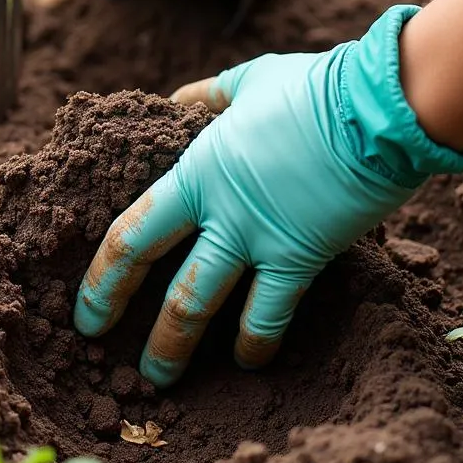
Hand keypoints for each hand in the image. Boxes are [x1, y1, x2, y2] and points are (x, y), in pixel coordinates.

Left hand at [73, 6, 458, 386]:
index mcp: (194, 170)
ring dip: (172, 344)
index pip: (131, 227)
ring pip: (198, 302)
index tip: (86, 300)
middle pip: (148, 266)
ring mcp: (255, 237)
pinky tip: (246, 362)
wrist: (376, 110)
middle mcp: (215, 210)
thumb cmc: (309, 90)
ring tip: (155, 378)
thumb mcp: (243, 84)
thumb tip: (176, 101)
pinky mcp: (300, 257)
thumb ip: (205, 97)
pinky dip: (255, 341)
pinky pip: (270, 312)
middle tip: (94, 341)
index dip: (102, 270)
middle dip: (113, 305)